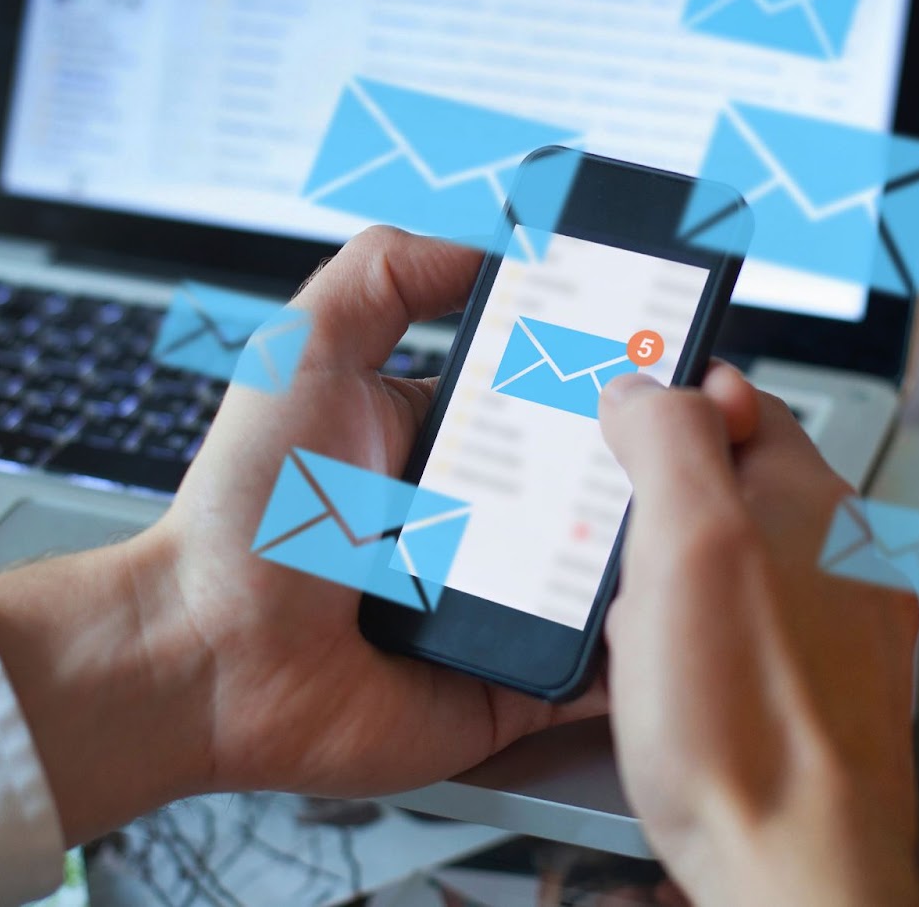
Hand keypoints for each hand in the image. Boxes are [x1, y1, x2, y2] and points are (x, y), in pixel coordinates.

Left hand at [0, 227, 757, 843]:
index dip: (615, 372)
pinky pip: (596, 667)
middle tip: (710, 431)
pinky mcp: (510, 684)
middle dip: (659, 456)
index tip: (672, 349)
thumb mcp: (306, 351)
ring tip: (705, 511)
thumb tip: (490, 234)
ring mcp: (502, 606)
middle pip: (602, 478)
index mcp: (445, 439)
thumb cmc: (245, 511)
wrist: (208, 653)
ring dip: (660, 543)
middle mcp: (481, 520)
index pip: (557, 395)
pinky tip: (675, 609)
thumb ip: (387, 273)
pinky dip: (638, 646)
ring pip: (616, 569)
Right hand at [598, 376, 918, 906]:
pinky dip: (691, 641)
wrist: (794, 872)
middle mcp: (840, 556)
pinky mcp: (815, 688)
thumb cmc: (745, 730)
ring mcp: (834, 626)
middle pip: (731, 484)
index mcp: (815, 501)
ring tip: (637, 624)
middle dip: (659, 508)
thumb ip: (670, 441)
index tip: (615, 426)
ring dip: (671, 580)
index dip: (670, 406)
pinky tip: (667, 678)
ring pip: (729, 563)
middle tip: (615, 546)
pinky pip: (735, 633)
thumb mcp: (686, 546)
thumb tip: (647, 384)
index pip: (742, 401)